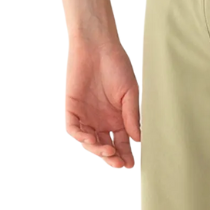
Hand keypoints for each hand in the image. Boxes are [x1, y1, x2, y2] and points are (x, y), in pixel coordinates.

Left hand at [65, 37, 140, 168]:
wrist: (97, 45)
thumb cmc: (117, 65)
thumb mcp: (129, 93)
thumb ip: (132, 116)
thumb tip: (137, 139)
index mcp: (118, 119)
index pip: (122, 143)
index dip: (125, 155)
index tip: (131, 164)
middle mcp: (102, 121)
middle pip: (105, 147)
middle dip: (111, 157)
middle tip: (118, 162)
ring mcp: (87, 116)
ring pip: (89, 142)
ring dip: (97, 150)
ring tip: (107, 151)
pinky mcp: (72, 109)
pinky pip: (73, 129)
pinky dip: (81, 137)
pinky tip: (91, 139)